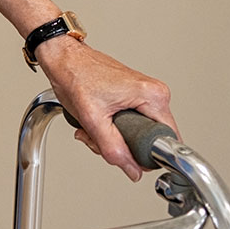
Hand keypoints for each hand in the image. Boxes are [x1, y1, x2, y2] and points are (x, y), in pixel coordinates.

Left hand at [36, 37, 177, 181]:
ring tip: (92, 127)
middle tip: (98, 137)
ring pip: (138, 134)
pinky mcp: (136, 96)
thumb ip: (113, 149)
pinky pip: (132, 124)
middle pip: (150, 140)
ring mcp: (146, 95)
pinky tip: (96, 122)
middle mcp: (155, 94)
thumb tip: (134, 171)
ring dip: (113, 138)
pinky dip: (112, 128)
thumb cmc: (74, 76)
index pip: (166, 142)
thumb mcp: (92, 119)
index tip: (124, 152)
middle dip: (122, 146)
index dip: (144, 154)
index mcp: (153, 96)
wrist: (63, 57)